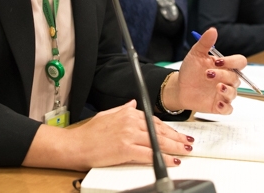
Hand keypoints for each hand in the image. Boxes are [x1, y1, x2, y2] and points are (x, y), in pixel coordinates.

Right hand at [23, 99, 194, 169]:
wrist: (75, 146)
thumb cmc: (88, 133)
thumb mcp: (107, 114)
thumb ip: (123, 109)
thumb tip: (133, 104)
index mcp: (127, 113)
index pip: (153, 120)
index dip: (168, 128)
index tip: (177, 132)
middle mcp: (130, 122)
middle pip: (160, 130)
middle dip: (177, 137)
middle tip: (188, 142)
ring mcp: (129, 136)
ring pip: (158, 141)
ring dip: (175, 147)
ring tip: (186, 150)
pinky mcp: (126, 150)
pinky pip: (150, 154)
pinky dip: (164, 157)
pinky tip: (173, 160)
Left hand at [163, 28, 244, 113]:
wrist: (179, 87)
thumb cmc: (190, 70)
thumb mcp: (195, 54)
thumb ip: (205, 43)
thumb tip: (213, 30)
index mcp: (225, 66)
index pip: (239, 62)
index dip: (232, 62)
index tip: (218, 61)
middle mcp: (227, 80)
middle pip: (236, 78)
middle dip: (224, 75)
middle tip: (208, 74)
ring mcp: (223, 93)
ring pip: (234, 93)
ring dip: (227, 90)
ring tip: (217, 87)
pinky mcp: (218, 106)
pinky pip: (228, 109)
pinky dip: (225, 107)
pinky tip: (218, 103)